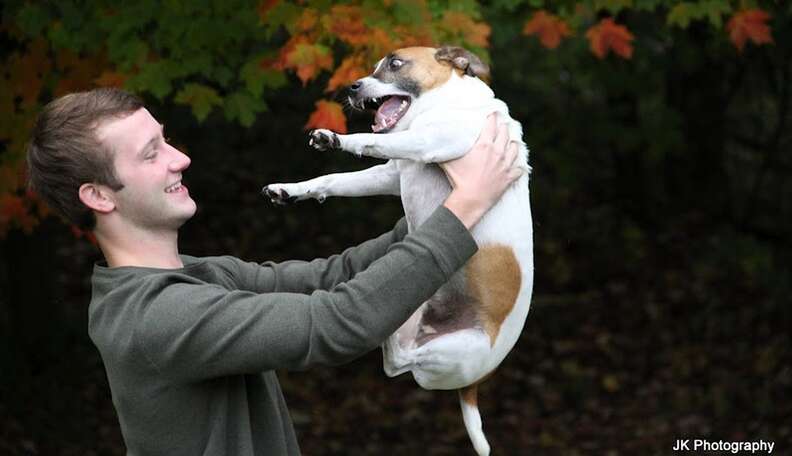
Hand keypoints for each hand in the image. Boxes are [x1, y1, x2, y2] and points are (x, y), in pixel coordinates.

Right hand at [440, 113, 522, 228]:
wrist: (470, 199)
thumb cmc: (458, 179)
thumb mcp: (448, 160)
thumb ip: (445, 149)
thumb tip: (436, 140)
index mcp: (484, 145)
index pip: (491, 125)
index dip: (493, 117)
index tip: (493, 113)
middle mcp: (498, 152)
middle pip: (505, 134)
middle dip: (504, 127)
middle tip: (503, 124)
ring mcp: (505, 165)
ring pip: (515, 149)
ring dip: (513, 144)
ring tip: (511, 142)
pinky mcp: (508, 178)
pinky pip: (519, 170)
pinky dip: (518, 167)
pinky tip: (518, 166)